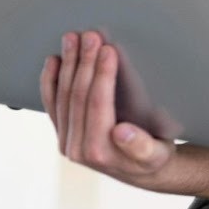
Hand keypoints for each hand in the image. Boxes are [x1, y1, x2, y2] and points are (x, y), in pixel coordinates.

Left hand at [41, 31, 173, 185]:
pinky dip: (50, 80)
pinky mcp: (63, 133)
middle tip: (91, 36)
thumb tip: (121, 132)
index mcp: (99, 152)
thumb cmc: (154, 157)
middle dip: (84, 62)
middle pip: (77, 97)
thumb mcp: (157, 154)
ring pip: (62, 96)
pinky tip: (53, 61)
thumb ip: (141, 147)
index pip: (97, 104)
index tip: (108, 50)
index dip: (102, 74)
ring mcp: (66, 140)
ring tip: (73, 39)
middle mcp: (76, 148)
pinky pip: (51, 103)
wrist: (143, 171)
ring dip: (68, 64)